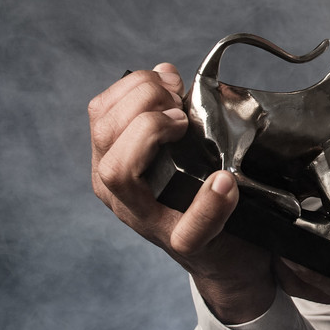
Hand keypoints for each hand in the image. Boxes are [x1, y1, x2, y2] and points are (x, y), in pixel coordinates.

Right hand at [88, 63, 274, 321]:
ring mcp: (145, 219)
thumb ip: (171, 112)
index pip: (100, 113)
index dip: (133, 87)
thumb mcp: (182, 149)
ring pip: (117, 172)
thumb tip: (166, 73)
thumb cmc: (201, 193)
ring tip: (186, 127)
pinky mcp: (183, 244)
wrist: (229, 256)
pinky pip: (188, 226)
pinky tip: (225, 181)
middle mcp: (119, 192)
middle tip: (179, 105)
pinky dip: (207, 202)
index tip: (170, 82)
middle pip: (104, 135)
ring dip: (150, 133)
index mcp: (115, 161)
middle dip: (142, 102)